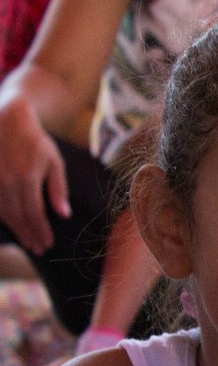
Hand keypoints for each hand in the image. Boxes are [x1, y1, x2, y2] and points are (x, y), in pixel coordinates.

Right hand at [0, 95, 69, 253]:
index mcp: (26, 178)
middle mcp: (6, 181)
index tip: (47, 244)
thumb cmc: (34, 140)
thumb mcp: (53, 161)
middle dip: (28, 235)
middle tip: (38, 248)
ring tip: (27, 240)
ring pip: (2, 212)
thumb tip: (63, 214)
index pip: (34, 214)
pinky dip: (2, 216)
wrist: (6, 117)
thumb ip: (58, 188)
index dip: (40, 232)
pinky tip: (11, 224)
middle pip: (17, 217)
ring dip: (15, 229)